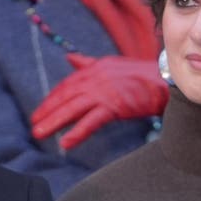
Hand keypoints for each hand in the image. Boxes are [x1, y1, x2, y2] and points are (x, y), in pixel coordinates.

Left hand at [31, 53, 168, 150]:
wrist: (166, 81)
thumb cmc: (142, 76)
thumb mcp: (111, 65)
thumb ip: (88, 63)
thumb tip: (70, 58)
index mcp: (94, 69)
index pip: (67, 85)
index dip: (52, 99)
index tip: (40, 111)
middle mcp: (95, 78)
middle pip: (66, 96)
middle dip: (48, 111)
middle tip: (34, 125)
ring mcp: (104, 92)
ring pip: (73, 108)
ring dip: (54, 122)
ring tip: (40, 134)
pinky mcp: (114, 105)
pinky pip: (91, 121)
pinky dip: (77, 132)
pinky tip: (65, 143)